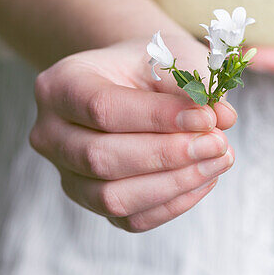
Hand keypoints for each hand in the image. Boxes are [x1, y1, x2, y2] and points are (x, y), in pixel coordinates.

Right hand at [30, 35, 236, 232]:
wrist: (132, 80)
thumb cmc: (149, 63)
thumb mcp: (170, 55)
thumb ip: (194, 82)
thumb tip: (223, 117)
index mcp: (60, 85)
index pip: (102, 108)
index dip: (156, 118)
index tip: (206, 116)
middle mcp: (50, 133)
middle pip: (100, 158)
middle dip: (167, 155)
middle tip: (218, 142)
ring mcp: (66, 173)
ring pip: (112, 198)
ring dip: (174, 184)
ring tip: (219, 160)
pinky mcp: (91, 202)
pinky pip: (130, 219)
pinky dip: (173, 204)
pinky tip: (205, 178)